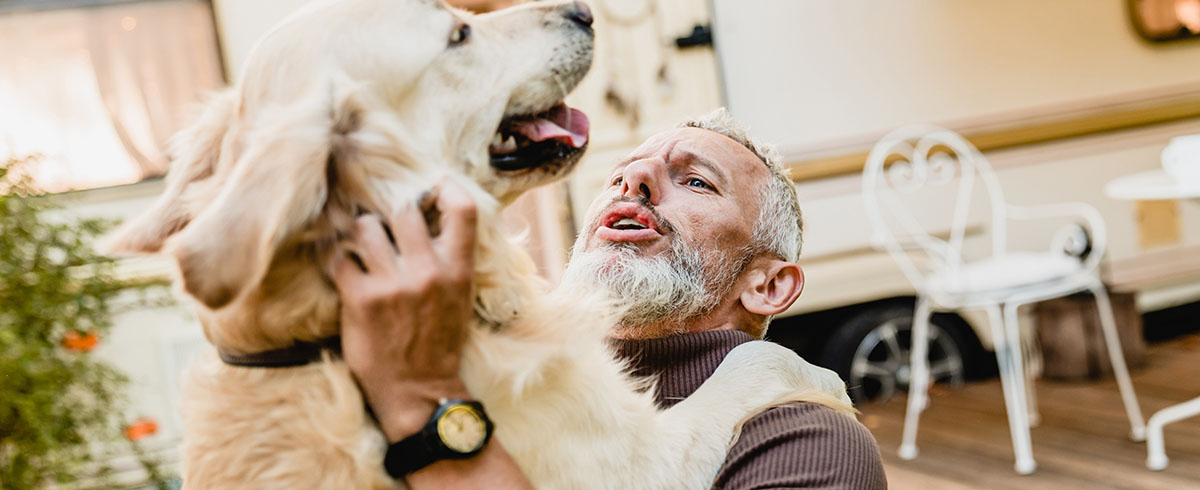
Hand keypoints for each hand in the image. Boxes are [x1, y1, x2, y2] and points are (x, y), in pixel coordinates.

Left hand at [327, 178, 477, 441]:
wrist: (419, 391)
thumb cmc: (439, 341)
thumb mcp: (460, 296)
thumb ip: (449, 259)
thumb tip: (432, 218)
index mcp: (458, 269)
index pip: (463, 208)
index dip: (445, 187)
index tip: (431, 188)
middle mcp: (428, 271)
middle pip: (404, 209)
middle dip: (390, 214)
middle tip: (384, 228)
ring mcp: (393, 284)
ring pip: (367, 227)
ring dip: (361, 234)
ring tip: (362, 249)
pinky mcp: (361, 298)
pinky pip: (339, 258)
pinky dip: (338, 260)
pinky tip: (343, 269)